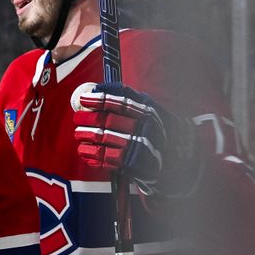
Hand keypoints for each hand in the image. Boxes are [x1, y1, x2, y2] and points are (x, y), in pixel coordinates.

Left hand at [72, 82, 199, 195]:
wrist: (176, 158)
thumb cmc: (155, 129)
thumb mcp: (149, 108)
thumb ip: (126, 97)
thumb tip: (97, 88)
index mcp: (147, 112)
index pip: (119, 102)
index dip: (99, 100)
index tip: (83, 99)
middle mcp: (143, 129)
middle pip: (108, 121)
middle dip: (88, 119)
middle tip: (78, 118)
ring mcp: (138, 148)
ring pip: (104, 140)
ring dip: (86, 137)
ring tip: (79, 134)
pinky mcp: (133, 166)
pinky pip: (106, 160)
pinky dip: (91, 155)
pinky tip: (85, 151)